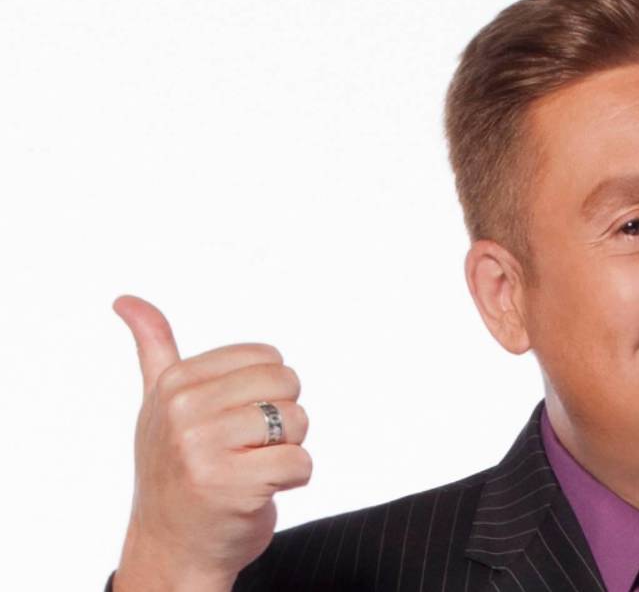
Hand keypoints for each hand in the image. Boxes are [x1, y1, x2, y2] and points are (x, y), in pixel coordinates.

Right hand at [111, 295, 311, 591]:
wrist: (171, 549)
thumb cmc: (175, 474)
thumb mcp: (158, 407)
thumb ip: (154, 350)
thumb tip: (126, 299)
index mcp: (174, 383)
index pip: (266, 357)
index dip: (265, 392)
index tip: (232, 421)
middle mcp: (184, 411)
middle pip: (287, 384)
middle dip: (281, 419)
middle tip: (246, 449)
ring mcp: (204, 448)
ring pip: (298, 421)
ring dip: (288, 450)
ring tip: (251, 469)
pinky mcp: (232, 485)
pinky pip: (302, 462)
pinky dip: (292, 480)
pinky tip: (259, 492)